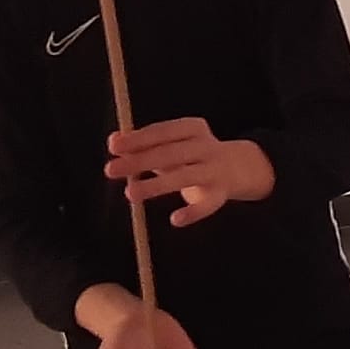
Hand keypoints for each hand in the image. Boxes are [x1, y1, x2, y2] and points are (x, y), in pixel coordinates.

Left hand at [105, 118, 273, 227]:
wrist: (238, 167)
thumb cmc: (192, 154)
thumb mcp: (170, 144)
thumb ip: (143, 143)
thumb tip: (114, 141)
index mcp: (193, 128)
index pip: (163, 131)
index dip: (138, 139)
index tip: (113, 147)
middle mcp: (207, 147)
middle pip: (170, 153)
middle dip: (139, 161)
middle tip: (111, 170)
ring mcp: (215, 171)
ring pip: (184, 177)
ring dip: (156, 185)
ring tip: (130, 194)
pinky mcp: (221, 194)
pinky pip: (207, 206)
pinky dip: (192, 213)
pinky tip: (175, 220)